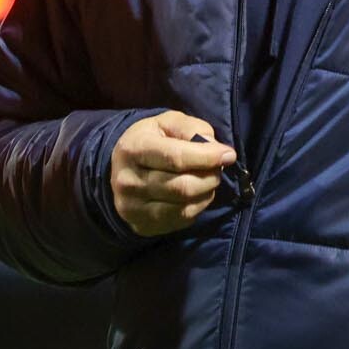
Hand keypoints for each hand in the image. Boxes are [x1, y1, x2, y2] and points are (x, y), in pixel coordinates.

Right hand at [109, 111, 234, 235]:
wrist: (120, 170)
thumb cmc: (151, 141)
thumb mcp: (167, 123)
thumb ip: (191, 128)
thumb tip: (215, 149)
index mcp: (134, 149)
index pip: (175, 158)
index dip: (207, 157)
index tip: (228, 155)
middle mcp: (128, 181)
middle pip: (183, 186)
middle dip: (210, 177)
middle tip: (217, 169)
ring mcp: (133, 207)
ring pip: (185, 206)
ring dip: (206, 192)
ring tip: (207, 180)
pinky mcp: (142, 225)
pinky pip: (182, 220)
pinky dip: (198, 207)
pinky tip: (197, 195)